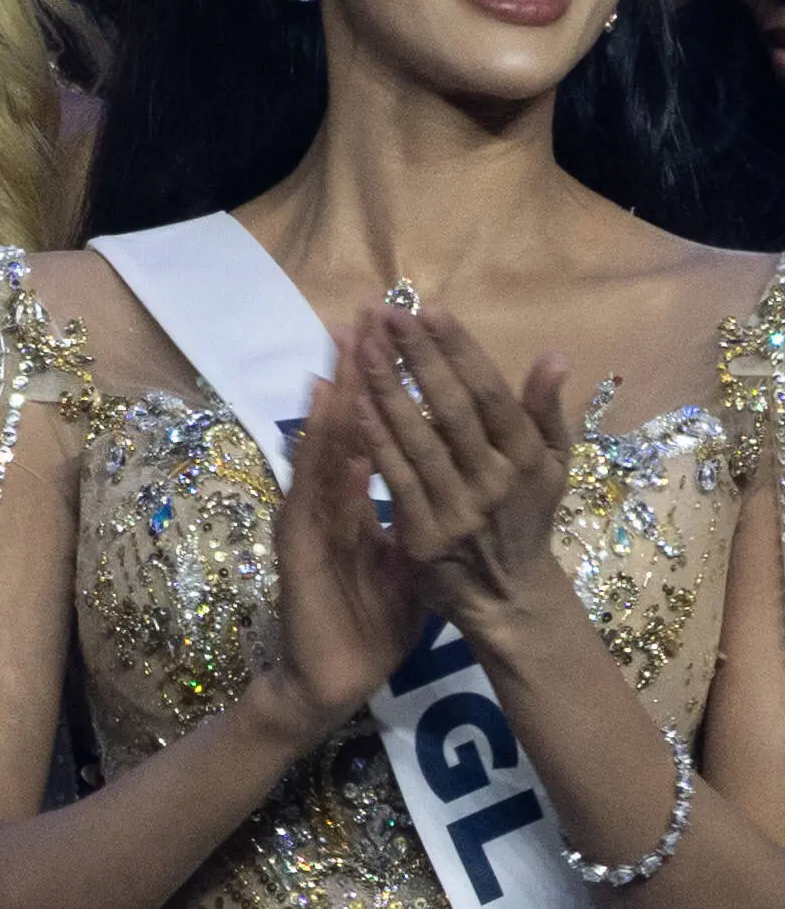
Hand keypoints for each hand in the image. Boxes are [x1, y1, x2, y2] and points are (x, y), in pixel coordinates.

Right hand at [255, 322, 435, 729]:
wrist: (332, 679)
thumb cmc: (369, 624)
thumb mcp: (408, 562)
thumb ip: (418, 519)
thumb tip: (444, 482)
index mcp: (356, 505)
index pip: (372, 436)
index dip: (387, 390)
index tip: (402, 343)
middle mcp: (330, 501)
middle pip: (344, 428)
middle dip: (359, 371)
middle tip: (369, 317)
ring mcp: (310, 517)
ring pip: (323, 445)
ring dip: (335, 395)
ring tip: (346, 346)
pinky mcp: (299, 541)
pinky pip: (310, 484)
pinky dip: (316, 445)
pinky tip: (325, 411)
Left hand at [344, 303, 580, 637]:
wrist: (511, 597)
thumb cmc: (526, 519)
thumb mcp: (551, 468)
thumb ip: (548, 413)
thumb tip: (555, 355)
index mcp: (529, 458)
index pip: (492, 394)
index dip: (462, 352)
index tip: (432, 310)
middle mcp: (497, 479)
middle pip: (454, 409)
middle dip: (420, 358)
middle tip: (389, 313)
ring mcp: (460, 508)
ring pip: (421, 439)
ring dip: (390, 390)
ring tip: (364, 347)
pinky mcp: (425, 534)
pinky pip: (397, 480)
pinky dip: (377, 442)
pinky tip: (354, 406)